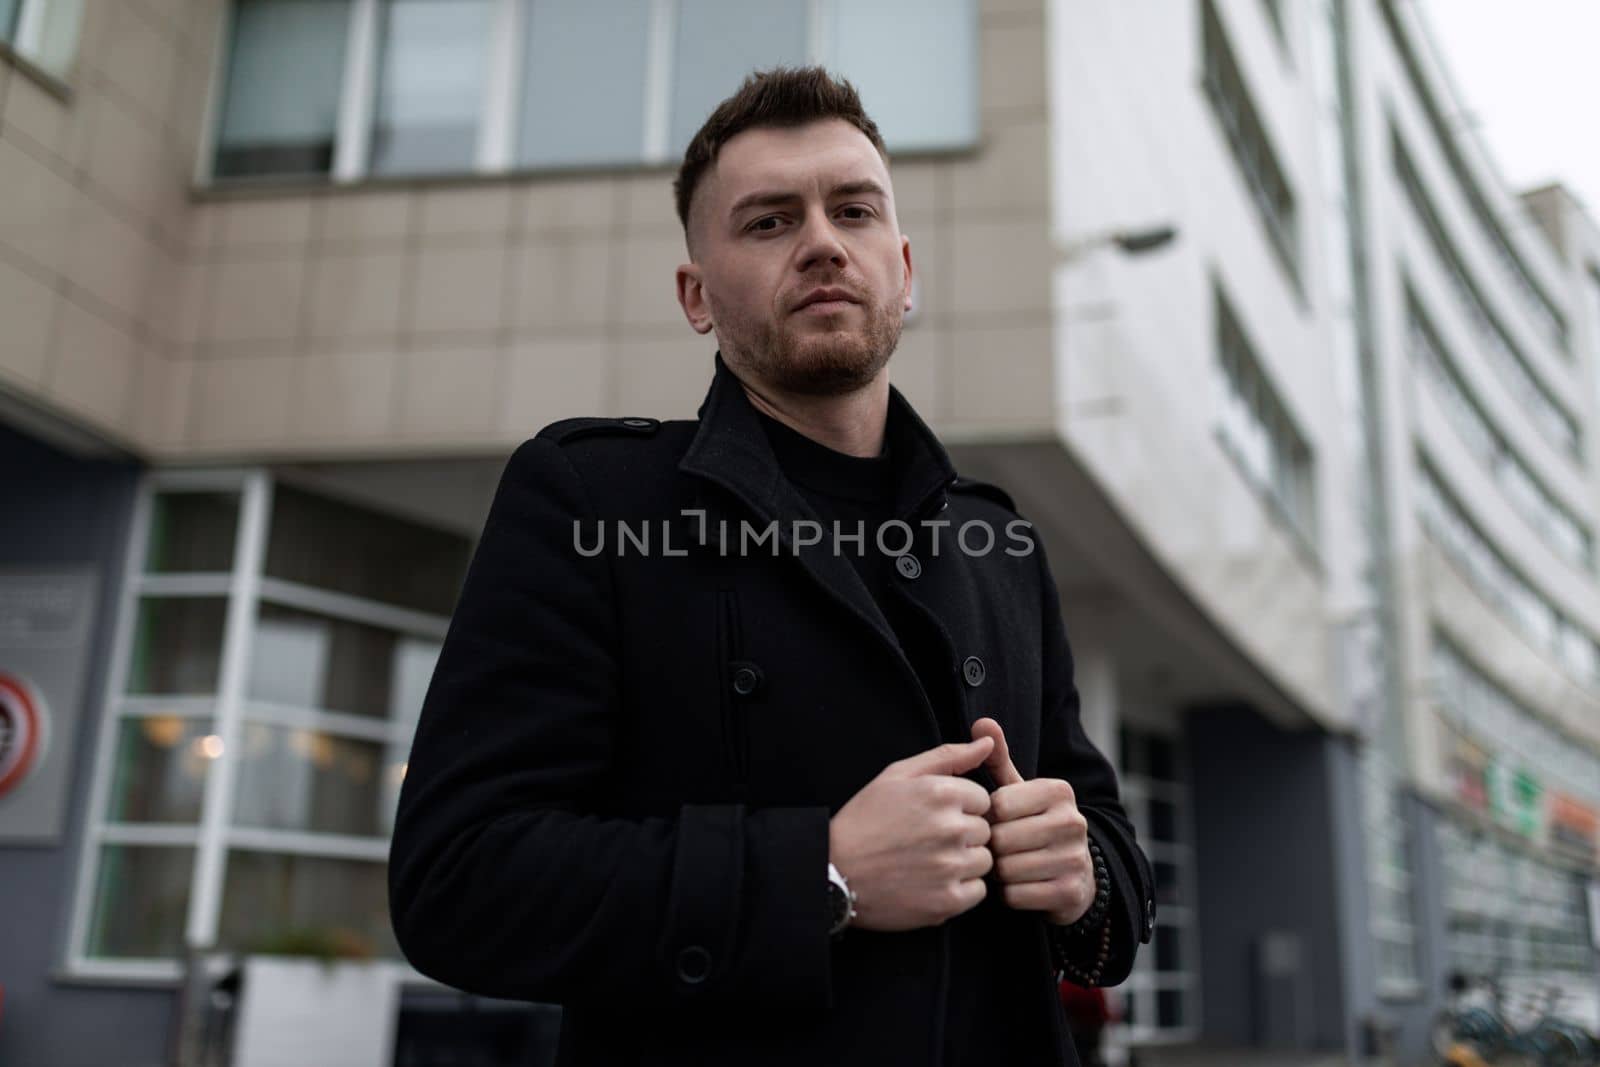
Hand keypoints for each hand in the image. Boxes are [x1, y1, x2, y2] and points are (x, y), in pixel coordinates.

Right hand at [828, 737, 996, 930]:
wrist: (834, 873)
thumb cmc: (865, 820)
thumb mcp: (898, 776)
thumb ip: (948, 756)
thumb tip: (988, 742)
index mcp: (942, 793)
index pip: (982, 800)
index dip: (959, 808)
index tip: (931, 817)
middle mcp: (951, 828)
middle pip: (984, 831)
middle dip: (961, 835)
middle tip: (925, 842)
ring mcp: (950, 866)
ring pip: (984, 861)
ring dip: (962, 863)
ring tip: (926, 862)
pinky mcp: (948, 900)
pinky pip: (978, 891)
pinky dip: (959, 890)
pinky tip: (930, 883)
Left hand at [970, 717, 1093, 925]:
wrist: (1074, 876)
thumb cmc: (1034, 826)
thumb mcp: (1019, 792)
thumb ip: (997, 760)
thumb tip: (981, 722)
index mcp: (1058, 791)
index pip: (998, 805)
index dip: (989, 818)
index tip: (997, 823)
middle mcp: (1073, 821)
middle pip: (1001, 838)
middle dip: (993, 848)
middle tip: (1001, 849)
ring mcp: (1075, 858)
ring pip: (1007, 868)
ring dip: (999, 872)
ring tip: (1009, 865)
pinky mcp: (1070, 892)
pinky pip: (1016, 895)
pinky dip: (1009, 894)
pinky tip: (1019, 886)